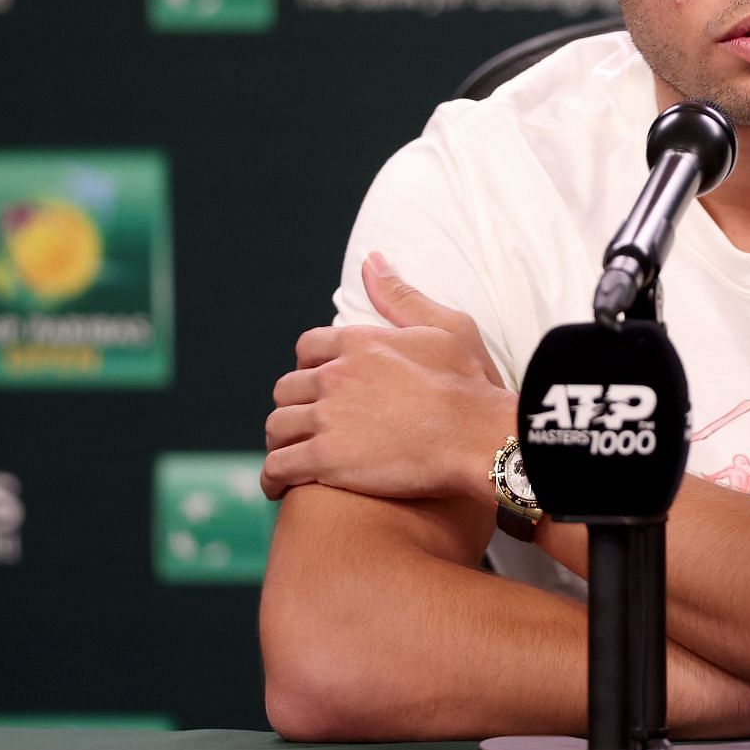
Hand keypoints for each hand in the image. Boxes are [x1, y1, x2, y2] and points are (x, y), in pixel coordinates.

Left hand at [260, 253, 514, 501]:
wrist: (477, 437)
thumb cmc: (470, 384)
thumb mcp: (446, 326)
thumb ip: (401, 296)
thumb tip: (371, 261)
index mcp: (359, 343)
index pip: (308, 347)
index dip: (309, 364)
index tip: (317, 380)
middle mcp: (334, 376)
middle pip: (287, 388)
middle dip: (293, 403)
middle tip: (307, 421)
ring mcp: (327, 418)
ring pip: (277, 427)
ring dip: (280, 440)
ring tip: (289, 454)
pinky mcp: (325, 460)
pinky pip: (279, 467)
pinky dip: (272, 478)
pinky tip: (278, 488)